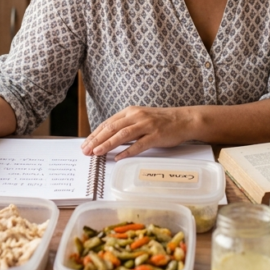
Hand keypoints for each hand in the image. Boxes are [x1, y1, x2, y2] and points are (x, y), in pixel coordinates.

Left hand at [80, 106, 196, 159]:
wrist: (183, 119)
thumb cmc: (161, 121)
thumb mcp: (140, 118)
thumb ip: (126, 125)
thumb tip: (108, 138)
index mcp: (130, 111)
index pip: (108, 123)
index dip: (95, 134)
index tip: (85, 144)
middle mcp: (137, 116)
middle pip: (112, 128)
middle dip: (97, 140)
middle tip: (86, 150)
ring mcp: (147, 125)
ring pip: (123, 135)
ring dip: (108, 144)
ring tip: (97, 153)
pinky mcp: (156, 135)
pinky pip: (139, 144)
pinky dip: (127, 151)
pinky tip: (118, 157)